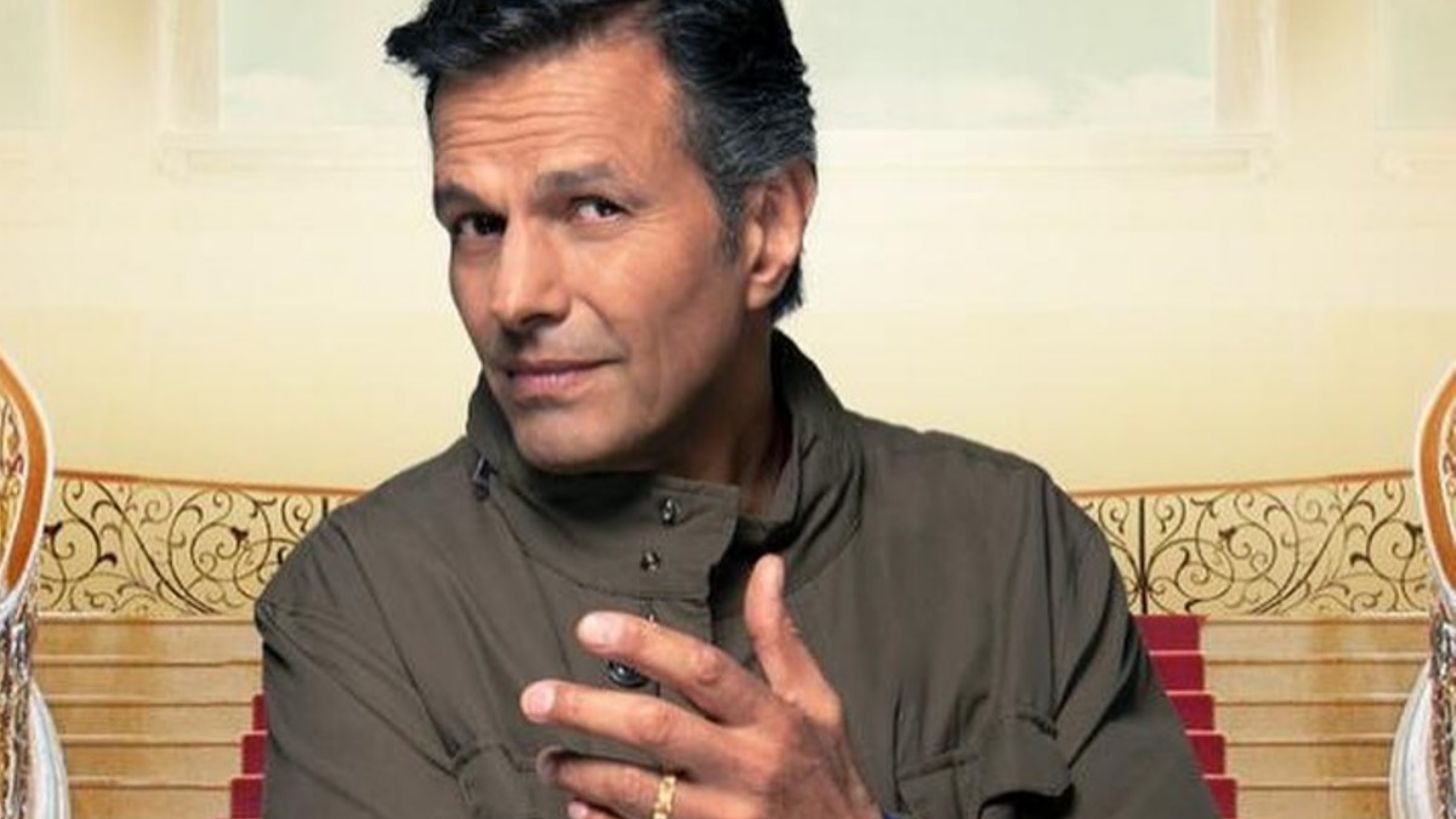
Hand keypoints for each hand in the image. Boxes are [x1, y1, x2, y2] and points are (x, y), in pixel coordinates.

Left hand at [519, 554, 880, 818]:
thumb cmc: (824, 772)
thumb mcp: (815, 702)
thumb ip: (779, 637)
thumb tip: (767, 567)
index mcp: (770, 718)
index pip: (703, 670)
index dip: (645, 644)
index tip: (591, 626)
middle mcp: (747, 766)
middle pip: (657, 730)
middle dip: (588, 710)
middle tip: (536, 697)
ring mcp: (726, 818)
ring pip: (639, 794)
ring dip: (584, 774)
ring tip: (548, 758)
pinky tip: (577, 808)